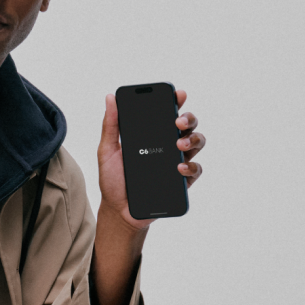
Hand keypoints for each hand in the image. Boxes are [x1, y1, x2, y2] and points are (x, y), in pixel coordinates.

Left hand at [97, 89, 205, 229]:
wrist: (118, 211)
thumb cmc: (113, 181)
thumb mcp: (107, 151)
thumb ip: (110, 125)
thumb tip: (110, 98)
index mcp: (152, 135)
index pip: (168, 113)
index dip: (175, 101)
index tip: (177, 94)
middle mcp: (168, 146)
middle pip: (188, 125)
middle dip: (188, 119)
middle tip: (178, 122)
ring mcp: (177, 162)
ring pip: (197, 143)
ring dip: (193, 140)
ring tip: (179, 145)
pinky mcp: (181, 182)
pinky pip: (195, 170)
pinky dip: (190, 167)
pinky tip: (179, 168)